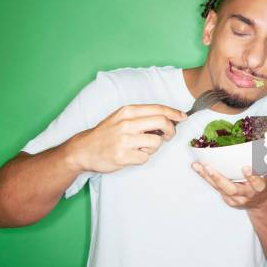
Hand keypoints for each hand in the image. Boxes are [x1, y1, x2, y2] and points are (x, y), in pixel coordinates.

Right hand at [68, 104, 186, 172]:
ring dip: (154, 147)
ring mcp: (125, 140)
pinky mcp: (123, 156)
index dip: (174, 113)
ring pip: (156, 142)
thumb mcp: (121, 117)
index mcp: (128, 111)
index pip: (158, 109)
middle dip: (171, 130)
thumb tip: (167, 118)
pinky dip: (143, 158)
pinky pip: (145, 157)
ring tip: (142, 147)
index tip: (183, 117)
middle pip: (162, 122)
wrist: (84, 149)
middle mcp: (127, 123)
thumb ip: (141, 116)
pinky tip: (132, 155)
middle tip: (168, 136)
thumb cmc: (106, 133)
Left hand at [191, 163, 266, 209]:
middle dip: (219, 179)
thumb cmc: (265, 182)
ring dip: (207, 177)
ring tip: (197, 165)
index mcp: (260, 188)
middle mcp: (246, 194)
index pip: (257, 183)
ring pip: (219, 188)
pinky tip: (198, 168)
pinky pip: (215, 188)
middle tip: (209, 168)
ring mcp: (236, 199)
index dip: (252, 177)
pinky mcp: (227, 200)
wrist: (261, 203)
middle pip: (232, 189)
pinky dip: (206, 177)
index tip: (245, 168)